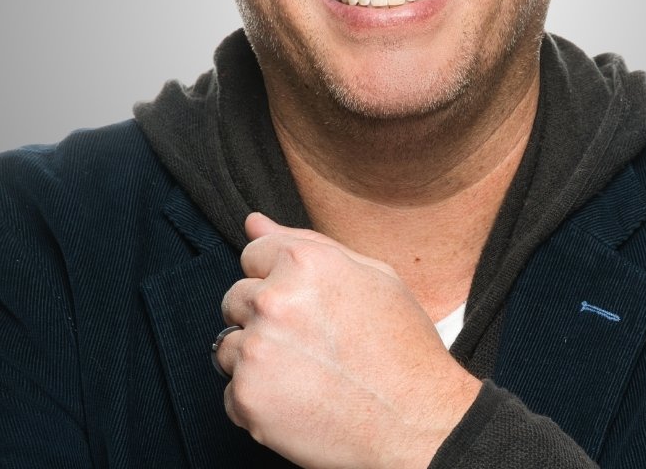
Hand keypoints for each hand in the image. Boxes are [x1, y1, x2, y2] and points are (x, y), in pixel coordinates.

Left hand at [216, 213, 481, 468]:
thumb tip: (253, 222)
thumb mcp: (371, 276)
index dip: (278, 277)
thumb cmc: (401, 346)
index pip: (253, 253)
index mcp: (305, 261)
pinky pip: (231, 392)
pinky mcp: (248, 397)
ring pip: (229, 345)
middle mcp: (274, 299)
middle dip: (263, 316)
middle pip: (236, 297)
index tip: (301, 302)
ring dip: (257, 357)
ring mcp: (257, 349)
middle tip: (308, 341)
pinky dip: (258, 398)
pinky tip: (298, 400)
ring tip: (304, 372)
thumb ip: (306, 243)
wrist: (416, 422)